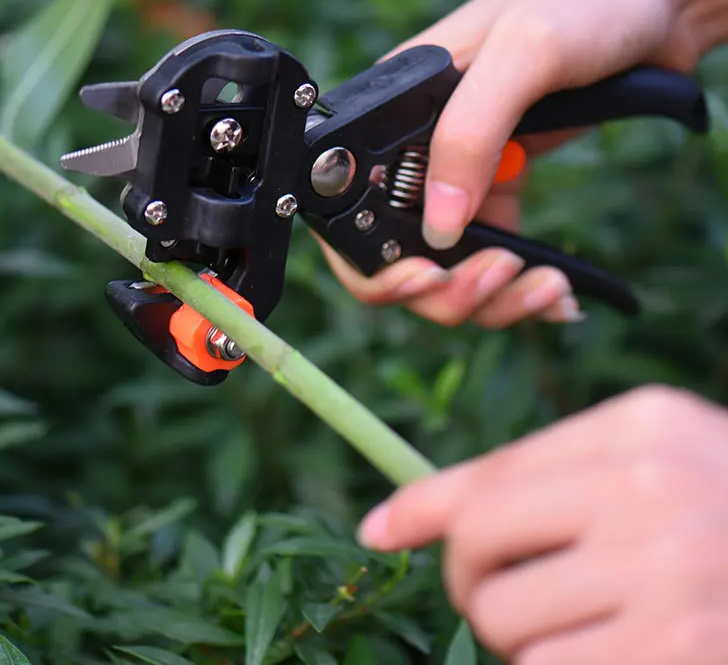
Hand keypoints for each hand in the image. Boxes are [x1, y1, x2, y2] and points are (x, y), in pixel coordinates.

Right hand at [316, 0, 727, 328]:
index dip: (376, 263)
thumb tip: (438, 228)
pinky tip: (556, 292)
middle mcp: (418, 152)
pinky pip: (492, 258)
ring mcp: (460, 174)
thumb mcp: (523, 51)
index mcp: (394, 115)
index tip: (428, 278)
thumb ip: (468, 133)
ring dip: (491, 298)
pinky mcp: (500, 187)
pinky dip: (520, 290)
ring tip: (547, 287)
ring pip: (448, 269)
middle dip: (446, 290)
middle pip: (399, 258)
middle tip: (501, 277)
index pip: (350, 213)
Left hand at [357, 385, 727, 663]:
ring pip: (509, 627)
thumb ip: (527, 476)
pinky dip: (559, 664)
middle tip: (502, 587)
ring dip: (519, 635)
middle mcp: (654, 495)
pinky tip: (610, 645)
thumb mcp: (639, 458)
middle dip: (470, 580)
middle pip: (479, 553)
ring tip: (575, 620)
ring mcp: (674, 582)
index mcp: (638, 432)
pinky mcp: (683, 656)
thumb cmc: (721, 499)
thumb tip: (384, 522)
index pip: (488, 479)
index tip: (381, 531)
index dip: (423, 511)